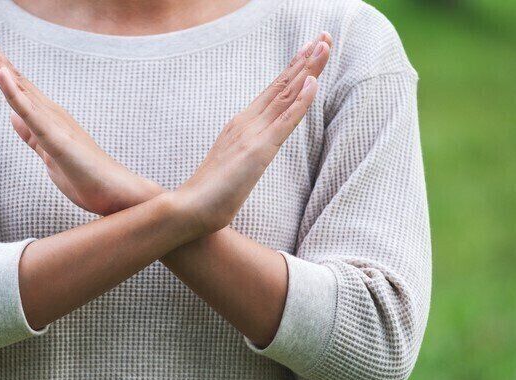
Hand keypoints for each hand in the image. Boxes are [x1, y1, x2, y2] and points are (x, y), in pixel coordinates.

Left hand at [0, 24, 161, 215]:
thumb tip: (13, 116)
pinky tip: (3, 74)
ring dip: (0, 64)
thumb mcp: (49, 155)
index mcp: (45, 117)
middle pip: (14, 79)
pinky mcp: (56, 140)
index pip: (16, 85)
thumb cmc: (87, 177)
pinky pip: (31, 115)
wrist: (117, 194)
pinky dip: (15, 94)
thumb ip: (31, 135)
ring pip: (19, 90)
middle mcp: (49, 113)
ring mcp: (53, 124)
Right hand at [175, 34, 331, 232]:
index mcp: (241, 124)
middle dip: (306, 60)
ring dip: (308, 70)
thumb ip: (243, 151)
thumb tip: (254, 149)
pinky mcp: (258, 150)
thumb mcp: (232, 165)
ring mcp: (252, 134)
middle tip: (325, 36)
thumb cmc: (209, 193)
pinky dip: (301, 101)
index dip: (294, 70)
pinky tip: (314, 83)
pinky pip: (284, 121)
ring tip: (325, 46)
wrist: (190, 207)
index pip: (273, 91)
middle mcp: (247, 122)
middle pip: (282, 85)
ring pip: (286, 95)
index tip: (310, 49)